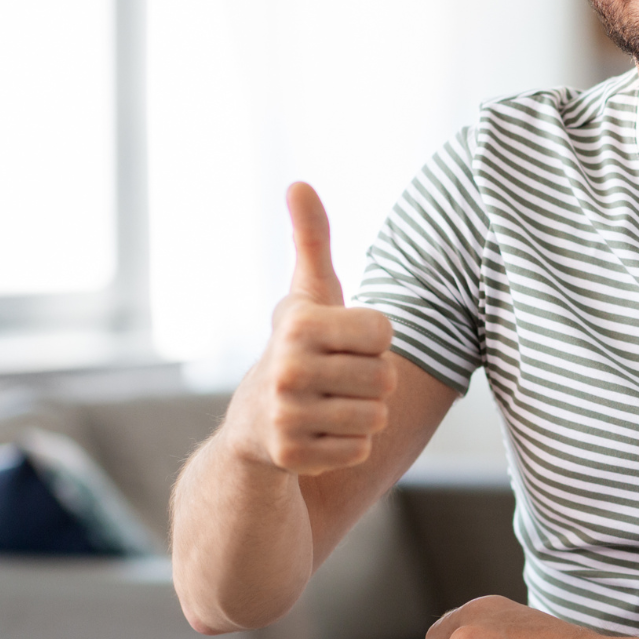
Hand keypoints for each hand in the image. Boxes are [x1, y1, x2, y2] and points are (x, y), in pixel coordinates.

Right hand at [229, 182, 396, 476]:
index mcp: (298, 324)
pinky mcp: (291, 456)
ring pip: (376, 417)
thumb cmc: (298, 347)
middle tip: (334, 379)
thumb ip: (311, 239)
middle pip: (385, 379)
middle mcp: (286, 369)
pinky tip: (318, 433)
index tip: (342, 343)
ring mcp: (286, 416)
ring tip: (327, 404)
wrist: (253, 423)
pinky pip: (358, 450)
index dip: (372, 341)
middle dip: (370, 381)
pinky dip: (346, 445)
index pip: (385, 334)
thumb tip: (299, 182)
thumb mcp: (307, 293)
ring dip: (361, 414)